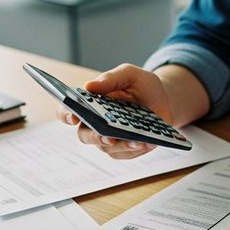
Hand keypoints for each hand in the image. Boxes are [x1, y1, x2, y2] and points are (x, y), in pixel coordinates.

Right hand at [55, 63, 171, 159]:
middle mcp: (94, 123)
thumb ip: (110, 79)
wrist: (163, 99)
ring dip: (122, 145)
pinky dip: (137, 149)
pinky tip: (148, 142)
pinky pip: (126, 154)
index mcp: (90, 103)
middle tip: (108, 137)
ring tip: (138, 140)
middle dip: (95, 138)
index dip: (66, 115)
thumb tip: (89, 86)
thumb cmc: (141, 85)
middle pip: (84, 135)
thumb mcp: (129, 75)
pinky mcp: (124, 149)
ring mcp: (108, 138)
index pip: (67, 111)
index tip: (74, 116)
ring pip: (107, 148)